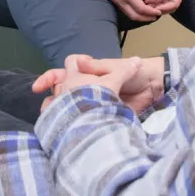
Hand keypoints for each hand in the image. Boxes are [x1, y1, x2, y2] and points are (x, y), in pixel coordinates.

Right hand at [33, 54, 165, 114]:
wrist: (155, 88)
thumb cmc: (135, 72)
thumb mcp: (114, 67)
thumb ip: (95, 67)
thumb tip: (74, 63)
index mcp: (87, 73)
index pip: (61, 74)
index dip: (49, 79)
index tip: (39, 87)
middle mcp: (87, 88)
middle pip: (62, 94)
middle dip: (52, 101)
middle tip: (48, 110)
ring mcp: (93, 104)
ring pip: (71, 110)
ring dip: (62, 115)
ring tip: (56, 123)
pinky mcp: (102, 117)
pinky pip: (86, 122)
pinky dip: (77, 126)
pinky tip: (70, 132)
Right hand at [92, 0, 161, 22]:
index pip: (141, 8)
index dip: (151, 12)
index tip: (159, 12)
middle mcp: (121, 1)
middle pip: (135, 16)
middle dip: (147, 18)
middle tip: (156, 16)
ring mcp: (117, 2)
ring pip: (130, 15)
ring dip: (141, 17)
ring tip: (151, 14)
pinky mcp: (115, 1)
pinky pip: (126, 11)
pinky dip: (135, 13)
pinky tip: (141, 10)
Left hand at [147, 0, 187, 14]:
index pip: (175, 3)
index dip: (166, 8)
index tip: (155, 8)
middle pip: (170, 6)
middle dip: (160, 8)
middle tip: (149, 8)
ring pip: (165, 3)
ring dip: (157, 5)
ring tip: (146, 5)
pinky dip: (155, 1)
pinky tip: (148, 1)